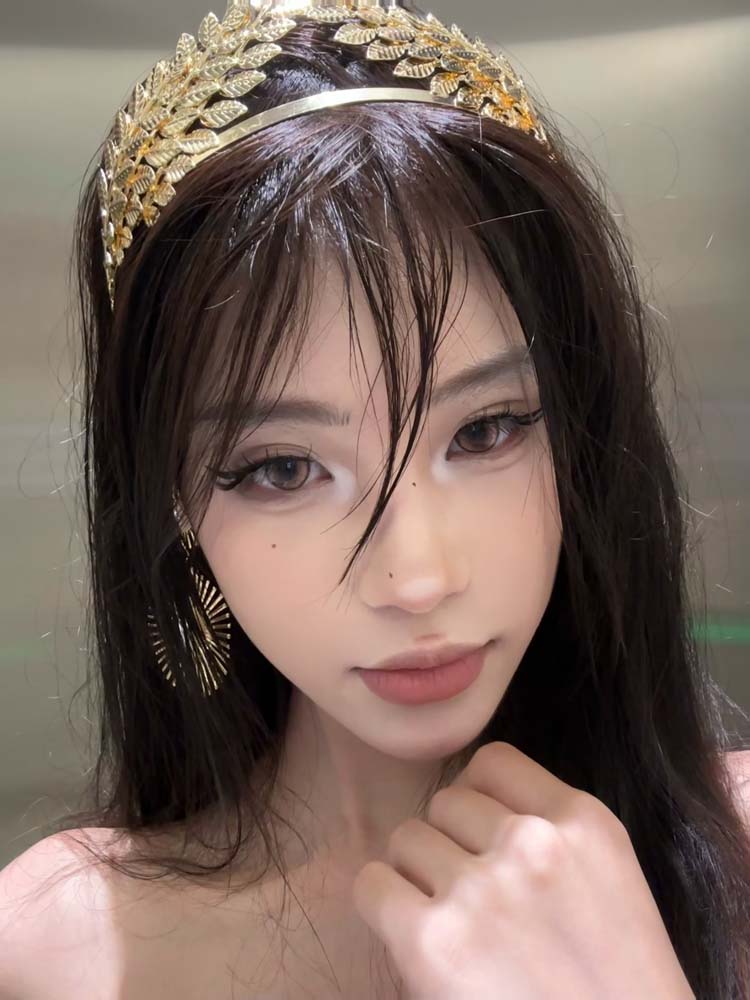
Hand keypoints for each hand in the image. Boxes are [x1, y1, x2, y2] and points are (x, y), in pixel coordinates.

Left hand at [351, 741, 694, 999]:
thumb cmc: (614, 989)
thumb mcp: (609, 883)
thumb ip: (552, 833)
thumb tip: (471, 801)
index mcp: (585, 823)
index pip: (493, 762)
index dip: (477, 799)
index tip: (481, 839)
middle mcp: (533, 844)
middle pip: (445, 801)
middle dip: (450, 843)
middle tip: (472, 899)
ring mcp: (481, 890)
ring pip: (407, 839)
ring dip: (418, 878)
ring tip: (451, 925)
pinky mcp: (432, 941)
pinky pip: (373, 885)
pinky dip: (382, 909)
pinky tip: (414, 941)